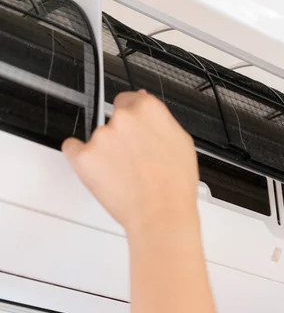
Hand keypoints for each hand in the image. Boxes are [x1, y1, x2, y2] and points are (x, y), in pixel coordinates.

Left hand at [62, 90, 198, 233]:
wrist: (161, 212)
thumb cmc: (175, 184)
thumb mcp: (182, 142)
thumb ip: (161, 120)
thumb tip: (148, 110)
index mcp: (148, 109)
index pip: (129, 100)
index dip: (133, 118)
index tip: (134, 130)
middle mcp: (123, 118)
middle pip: (114, 119)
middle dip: (121, 136)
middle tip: (134, 159)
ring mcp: (101, 136)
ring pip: (98, 138)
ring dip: (106, 151)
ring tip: (126, 174)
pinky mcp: (83, 155)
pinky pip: (72, 149)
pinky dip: (82, 158)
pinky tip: (100, 171)